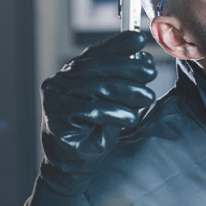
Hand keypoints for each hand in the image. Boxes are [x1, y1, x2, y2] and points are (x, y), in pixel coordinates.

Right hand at [26, 30, 156, 205]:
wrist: (72, 167)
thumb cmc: (92, 133)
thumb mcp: (113, 103)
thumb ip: (124, 82)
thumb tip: (143, 58)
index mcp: (70, 74)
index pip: (95, 53)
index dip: (117, 43)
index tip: (139, 38)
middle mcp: (58, 83)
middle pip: (97, 67)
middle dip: (128, 68)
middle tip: (151, 72)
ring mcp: (55, 100)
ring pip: (97, 87)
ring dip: (127, 92)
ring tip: (147, 98)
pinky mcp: (57, 118)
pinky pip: (91, 110)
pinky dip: (115, 113)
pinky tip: (129, 118)